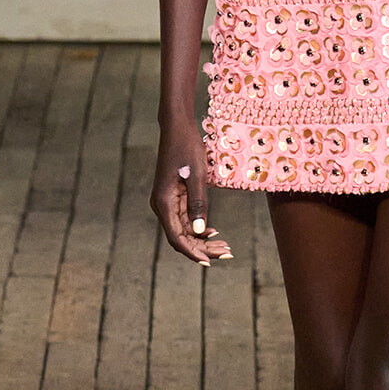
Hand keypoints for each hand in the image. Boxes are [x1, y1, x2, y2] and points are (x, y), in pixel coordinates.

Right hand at [149, 124, 231, 265]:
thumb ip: (198, 203)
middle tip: (226, 254)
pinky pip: (185, 219)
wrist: (177, 127)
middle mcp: (162, 205)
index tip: (209, 262)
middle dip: (202, 249)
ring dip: (202, 241)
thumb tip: (201, 232)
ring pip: (184, 230)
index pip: (177, 237)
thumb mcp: (198, 175)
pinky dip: (200, 228)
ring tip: (225, 247)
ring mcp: (166, 202)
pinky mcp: (173, 197)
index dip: (193, 252)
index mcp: (164, 202)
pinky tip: (215, 233)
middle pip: (181, 237)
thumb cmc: (187, 147)